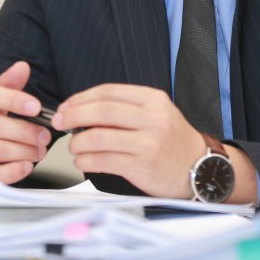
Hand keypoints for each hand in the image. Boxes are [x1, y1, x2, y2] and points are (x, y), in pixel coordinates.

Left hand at [51, 84, 209, 198]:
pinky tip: (83, 161)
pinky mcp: (142, 166)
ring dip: (77, 142)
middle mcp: (152, 118)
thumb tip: (82, 110)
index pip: (108, 91)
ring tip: (74, 147)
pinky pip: (103, 161)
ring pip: (98, 137)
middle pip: (101, 111)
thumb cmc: (172, 141)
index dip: (81, 98)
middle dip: (73, 116)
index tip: (66, 106)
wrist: (200, 167)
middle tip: (59, 122)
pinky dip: (86, 161)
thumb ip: (125, 108)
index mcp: (153, 99)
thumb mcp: (156, 113)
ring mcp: (148, 142)